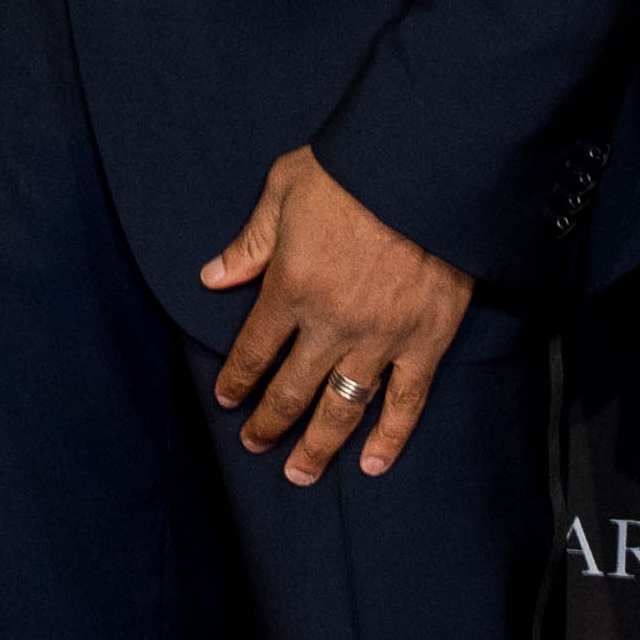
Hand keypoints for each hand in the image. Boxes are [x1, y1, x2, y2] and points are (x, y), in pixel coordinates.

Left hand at [203, 147, 473, 485]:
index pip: (254, 350)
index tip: (226, 399)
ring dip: (316, 446)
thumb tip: (212, 277)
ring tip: (299, 473)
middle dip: (267, 423)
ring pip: (341, 408)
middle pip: (291, 390)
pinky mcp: (426, 341)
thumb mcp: (285, 189)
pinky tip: (372, 465)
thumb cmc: (355, 169)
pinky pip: (405, 401)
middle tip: (254, 443)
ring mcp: (380, 339)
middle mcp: (331, 324)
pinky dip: (390, 438)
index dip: (237, 380)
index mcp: (291, 287)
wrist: (428, 166)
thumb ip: (250, 241)